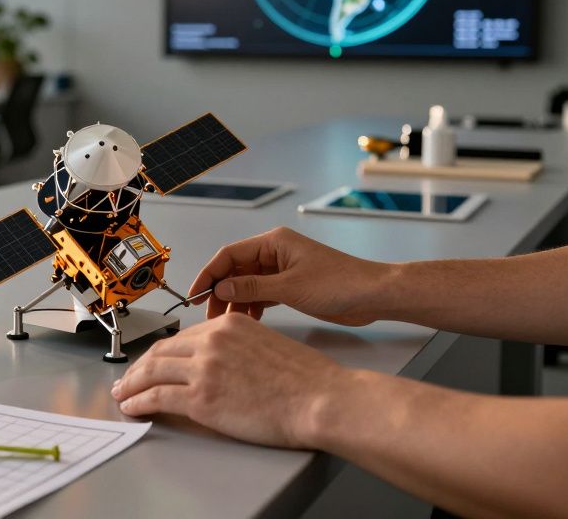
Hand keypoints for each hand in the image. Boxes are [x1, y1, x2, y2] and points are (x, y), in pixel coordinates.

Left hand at [111, 314, 347, 447]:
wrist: (319, 398)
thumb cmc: (306, 380)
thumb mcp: (267, 345)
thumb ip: (237, 348)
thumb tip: (219, 364)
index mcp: (228, 324)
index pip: (182, 338)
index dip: (161, 353)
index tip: (152, 363)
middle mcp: (211, 340)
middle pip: (161, 352)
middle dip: (139, 367)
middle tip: (128, 378)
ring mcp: (204, 367)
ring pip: (152, 372)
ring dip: (131, 384)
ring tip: (122, 394)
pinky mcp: (201, 397)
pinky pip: (157, 397)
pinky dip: (138, 402)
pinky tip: (132, 407)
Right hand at [189, 227, 395, 325]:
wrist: (374, 295)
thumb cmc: (340, 284)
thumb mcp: (290, 288)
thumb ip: (251, 289)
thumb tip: (220, 289)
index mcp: (273, 243)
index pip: (229, 255)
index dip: (209, 274)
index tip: (194, 294)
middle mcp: (275, 253)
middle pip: (235, 270)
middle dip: (220, 291)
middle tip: (209, 315)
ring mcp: (283, 269)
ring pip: (247, 284)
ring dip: (236, 302)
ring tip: (227, 323)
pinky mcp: (291, 286)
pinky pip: (262, 294)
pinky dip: (253, 307)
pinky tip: (250, 322)